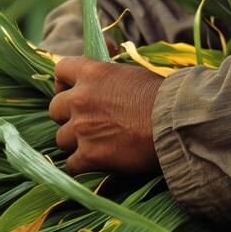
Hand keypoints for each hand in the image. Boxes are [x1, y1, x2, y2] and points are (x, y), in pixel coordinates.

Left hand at [48, 56, 163, 174]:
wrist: (175, 124)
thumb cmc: (163, 97)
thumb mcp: (133, 74)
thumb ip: (110, 76)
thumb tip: (107, 65)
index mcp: (92, 73)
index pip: (60, 70)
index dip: (64, 83)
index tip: (72, 91)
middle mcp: (80, 99)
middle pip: (55, 109)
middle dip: (67, 116)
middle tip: (85, 122)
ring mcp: (82, 128)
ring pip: (61, 139)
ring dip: (75, 142)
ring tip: (96, 145)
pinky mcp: (89, 155)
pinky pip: (71, 164)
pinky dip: (81, 165)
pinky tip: (95, 163)